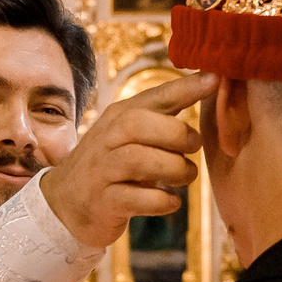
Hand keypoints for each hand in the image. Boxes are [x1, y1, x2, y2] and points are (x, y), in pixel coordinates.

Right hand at [39, 72, 214, 249]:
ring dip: (174, 169)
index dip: (186, 87)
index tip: (215, 79)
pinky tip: (171, 201)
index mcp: (120, 116)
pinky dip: (162, 201)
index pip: (154, 96)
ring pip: (138, 160)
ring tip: (185, 176)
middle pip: (140, 124)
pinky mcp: (103, 202)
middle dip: (177, 136)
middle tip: (193, 149)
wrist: (66, 202)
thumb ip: (165, 114)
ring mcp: (102, 170)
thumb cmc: (112, 163)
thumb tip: (209, 83)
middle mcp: (107, 138)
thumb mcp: (131, 134)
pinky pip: (136, 198)